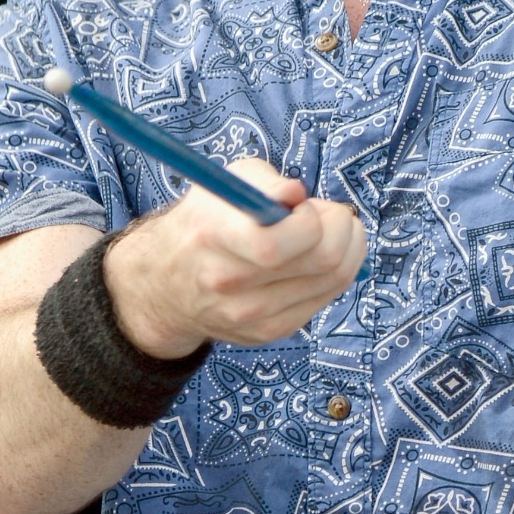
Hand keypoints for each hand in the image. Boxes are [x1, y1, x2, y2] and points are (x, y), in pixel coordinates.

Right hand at [103, 158, 367, 359]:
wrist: (167, 284)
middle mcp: (229, 282)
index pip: (277, 244)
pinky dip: (332, 274)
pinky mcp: (268, 331)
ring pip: (334, 280)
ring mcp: (251, 315)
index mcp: (213, 237)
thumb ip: (264, 182)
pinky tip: (313, 259)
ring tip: (324, 232)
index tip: (302, 204)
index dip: (309, 218)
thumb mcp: (226, 184)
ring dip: (346, 248)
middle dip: (342, 228)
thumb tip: (296, 194)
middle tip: (330, 214)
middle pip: (323, 262)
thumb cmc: (205, 221)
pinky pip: (325, 299)